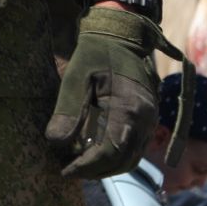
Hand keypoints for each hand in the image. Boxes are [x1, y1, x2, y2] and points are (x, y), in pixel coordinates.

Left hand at [45, 6, 162, 177]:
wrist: (120, 35)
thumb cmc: (95, 54)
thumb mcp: (76, 77)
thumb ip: (68, 110)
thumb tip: (56, 142)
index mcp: (128, 108)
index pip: (109, 152)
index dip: (87, 166)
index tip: (66, 170)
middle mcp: (145, 119)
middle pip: (123, 160)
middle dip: (96, 171)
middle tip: (70, 171)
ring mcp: (150, 120)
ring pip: (132, 158)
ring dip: (107, 167)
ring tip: (80, 166)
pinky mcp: (147, 119)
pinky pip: (135, 147)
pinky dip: (116, 156)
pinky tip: (95, 153)